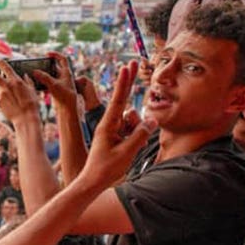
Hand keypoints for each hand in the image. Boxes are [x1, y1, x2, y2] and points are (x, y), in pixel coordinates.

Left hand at [0, 61, 40, 125]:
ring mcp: (1, 95)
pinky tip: (11, 106)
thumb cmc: (32, 105)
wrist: (26, 119)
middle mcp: (6, 86)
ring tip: (12, 99)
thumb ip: (28, 81)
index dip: (0, 62)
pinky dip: (4, 101)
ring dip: (2, 92)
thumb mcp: (33, 90)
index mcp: (16, 81)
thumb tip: (24, 76)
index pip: (6, 67)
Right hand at [31, 52, 78, 109]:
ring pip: (50, 75)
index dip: (55, 55)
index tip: (47, 54)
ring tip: (34, 73)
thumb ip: (44, 77)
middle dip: (45, 65)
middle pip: (54, 67)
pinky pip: (48, 82)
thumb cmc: (65, 95)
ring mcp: (59, 82)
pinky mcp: (55, 89)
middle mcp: (63, 76)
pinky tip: (36, 82)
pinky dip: (42, 81)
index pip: (63, 59)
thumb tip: (34, 71)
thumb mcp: (54, 85)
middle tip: (37, 65)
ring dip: (43, 74)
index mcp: (67, 72)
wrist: (68, 108)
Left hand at [76, 61, 155, 188]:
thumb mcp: (126, 152)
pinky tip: (129, 149)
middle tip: (133, 62)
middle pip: (122, 99)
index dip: (123, 83)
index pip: (118, 100)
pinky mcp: (117, 136)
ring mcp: (114, 130)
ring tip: (126, 148)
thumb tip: (151, 119)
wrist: (93, 182)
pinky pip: (132, 130)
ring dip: (137, 129)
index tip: (125, 67)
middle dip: (128, 82)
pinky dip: (135, 136)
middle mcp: (109, 124)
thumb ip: (140, 135)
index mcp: (108, 125)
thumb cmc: (106, 168)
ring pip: (132, 121)